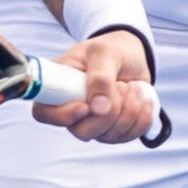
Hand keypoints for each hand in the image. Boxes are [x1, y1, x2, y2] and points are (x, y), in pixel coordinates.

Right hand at [37, 29, 161, 146]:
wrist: (131, 56)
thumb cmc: (111, 50)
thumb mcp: (105, 53)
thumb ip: (100, 77)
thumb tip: (99, 109)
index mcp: (57, 88)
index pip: (44, 113)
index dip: (62, 116)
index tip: (85, 106)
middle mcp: (71, 110)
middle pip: (82, 131)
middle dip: (109, 112)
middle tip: (121, 86)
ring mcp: (92, 123)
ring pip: (107, 136)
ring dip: (129, 111)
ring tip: (133, 86)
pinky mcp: (113, 129)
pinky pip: (127, 136)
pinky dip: (141, 118)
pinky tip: (143, 99)